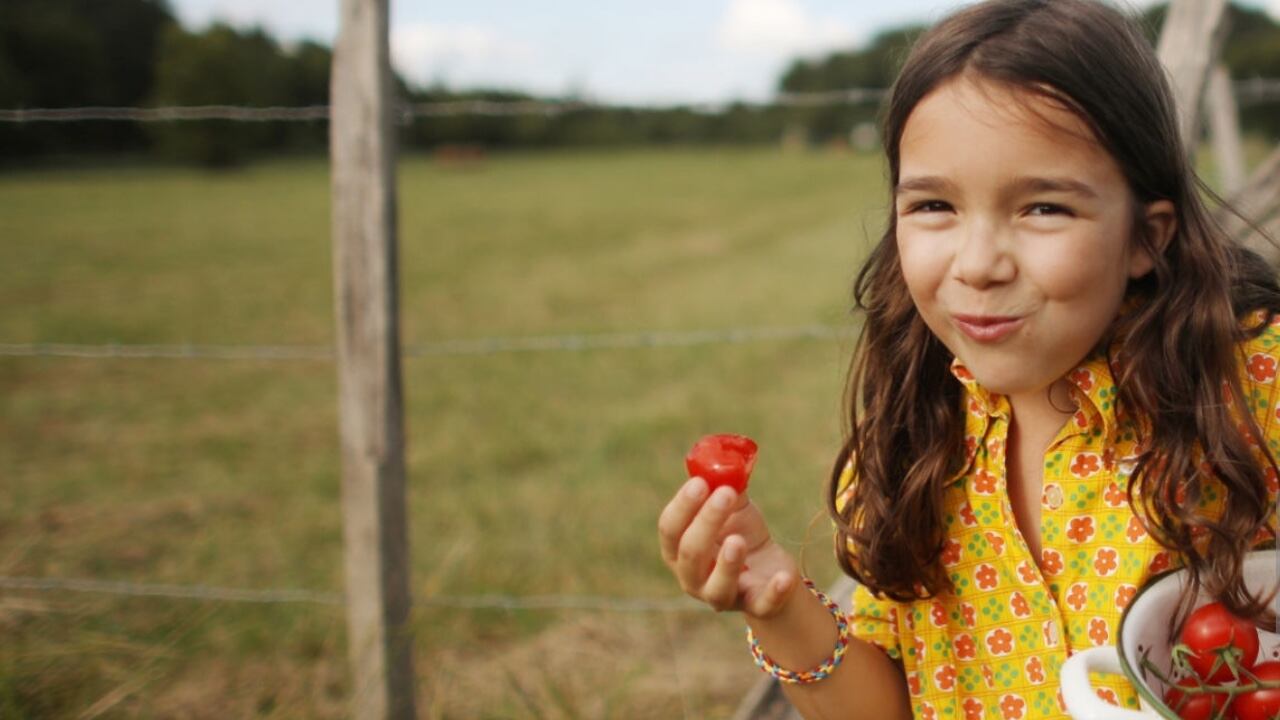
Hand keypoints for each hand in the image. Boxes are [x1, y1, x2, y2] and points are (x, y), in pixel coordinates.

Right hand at [658, 476, 799, 617]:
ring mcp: (722, 596)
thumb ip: (727, 486)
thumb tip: (727, 462)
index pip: (670, 529)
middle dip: (706, 523)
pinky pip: (762, 605)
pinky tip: (785, 576)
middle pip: (690, 555)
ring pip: (717, 588)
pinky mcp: (755, 606)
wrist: (770, 568)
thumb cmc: (741, 533)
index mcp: (678, 550)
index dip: (683, 506)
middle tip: (725, 493)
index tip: (700, 482)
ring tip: (738, 540)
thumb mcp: (734, 507)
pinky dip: (773, 592)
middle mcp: (692, 578)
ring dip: (726, 565)